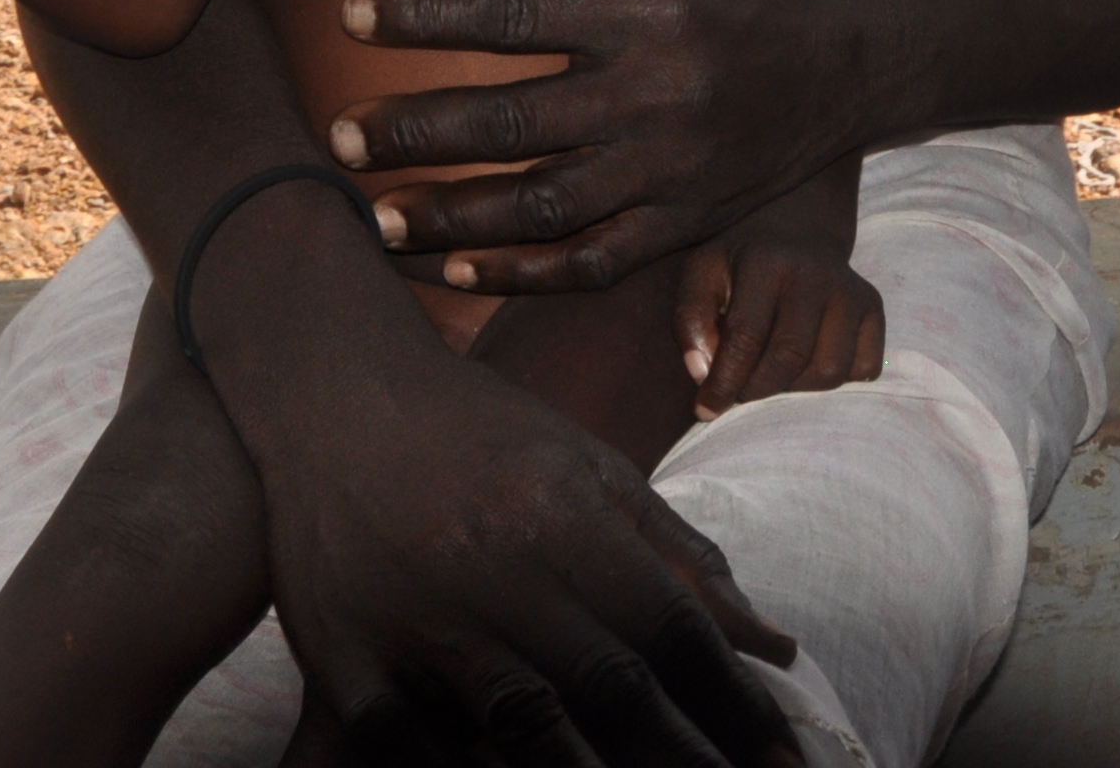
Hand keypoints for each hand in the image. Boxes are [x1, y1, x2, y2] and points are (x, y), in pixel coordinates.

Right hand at [252, 319, 807, 765]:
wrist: (332, 390)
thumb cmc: (479, 433)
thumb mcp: (591, 469)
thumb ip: (681, 559)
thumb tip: (776, 648)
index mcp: (565, 516)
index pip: (670, 628)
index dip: (733, 702)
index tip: (786, 757)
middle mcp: (497, 564)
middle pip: (611, 684)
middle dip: (683, 754)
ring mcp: (415, 612)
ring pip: (524, 723)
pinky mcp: (343, 654)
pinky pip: (412, 742)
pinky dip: (461, 767)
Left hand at [332, 0, 880, 293]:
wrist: (877, 47)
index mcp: (652, 7)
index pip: (512, 15)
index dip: (424, 14)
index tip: (350, 11)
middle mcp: (661, 96)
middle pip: (511, 124)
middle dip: (414, 134)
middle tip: (339, 136)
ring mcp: (677, 170)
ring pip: (542, 210)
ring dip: (451, 218)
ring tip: (376, 215)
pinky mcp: (692, 221)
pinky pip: (595, 263)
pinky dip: (523, 274)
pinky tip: (457, 266)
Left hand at [676, 242, 883, 419]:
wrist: (796, 230)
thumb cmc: (740, 266)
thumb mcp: (702, 276)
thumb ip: (690, 321)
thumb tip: (703, 373)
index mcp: (766, 262)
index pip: (746, 337)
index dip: (725, 382)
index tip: (706, 409)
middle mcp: (815, 274)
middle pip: (790, 358)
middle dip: (759, 389)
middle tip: (741, 390)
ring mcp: (850, 291)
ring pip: (829, 371)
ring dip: (796, 387)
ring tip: (774, 372)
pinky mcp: (873, 307)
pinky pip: (862, 369)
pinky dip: (834, 380)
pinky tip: (809, 361)